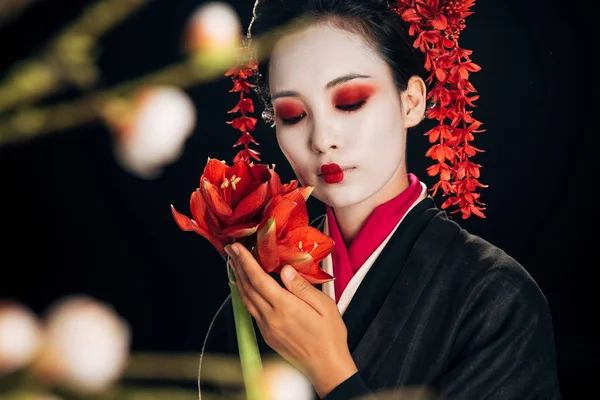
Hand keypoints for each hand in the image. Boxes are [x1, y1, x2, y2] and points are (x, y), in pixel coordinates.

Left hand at [225, 242, 357, 397]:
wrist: (326, 367)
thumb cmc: (330, 337)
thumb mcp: (324, 306)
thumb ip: (302, 287)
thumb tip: (285, 270)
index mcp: (285, 307)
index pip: (258, 279)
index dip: (245, 261)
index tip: (237, 248)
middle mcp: (271, 318)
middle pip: (247, 287)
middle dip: (238, 266)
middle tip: (231, 250)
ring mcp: (267, 328)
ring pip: (246, 299)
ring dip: (239, 280)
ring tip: (235, 264)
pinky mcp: (267, 335)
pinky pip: (251, 310)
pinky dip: (246, 294)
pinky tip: (247, 288)